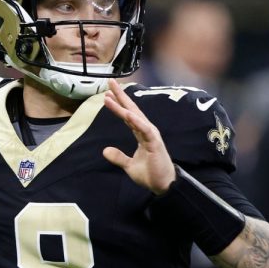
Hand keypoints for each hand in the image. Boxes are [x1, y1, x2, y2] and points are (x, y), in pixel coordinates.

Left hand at [102, 79, 175, 194]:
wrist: (163, 185)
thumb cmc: (150, 174)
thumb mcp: (129, 165)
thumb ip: (118, 157)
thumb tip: (105, 151)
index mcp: (141, 133)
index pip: (128, 115)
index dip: (118, 103)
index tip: (107, 93)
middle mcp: (146, 130)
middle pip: (131, 109)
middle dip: (121, 95)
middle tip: (110, 82)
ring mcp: (151, 135)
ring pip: (135, 117)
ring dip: (123, 106)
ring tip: (111, 95)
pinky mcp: (155, 143)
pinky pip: (144, 130)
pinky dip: (136, 121)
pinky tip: (127, 113)